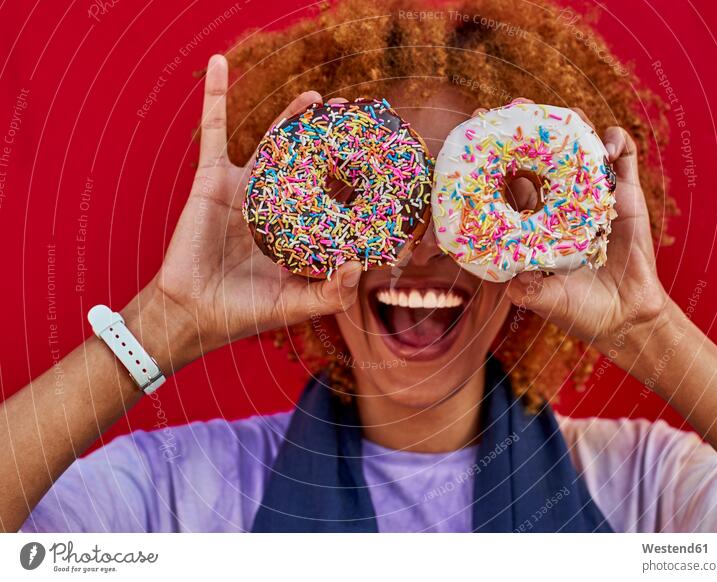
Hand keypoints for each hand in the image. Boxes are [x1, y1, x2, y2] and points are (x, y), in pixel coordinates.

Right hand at [127, 55, 361, 371]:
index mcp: (299, 229)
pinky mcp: (213, 179)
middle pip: (310, 163)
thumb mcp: (296, 305)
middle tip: (356, 118)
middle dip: (332, 142)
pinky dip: (216, 97)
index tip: (384, 163)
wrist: (191, 313)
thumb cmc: (244, 313)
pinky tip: (220, 64)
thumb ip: (332, 293)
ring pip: (274, 143)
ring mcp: (246, 188)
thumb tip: (360, 267)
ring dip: (293, 117)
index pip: (335, 197)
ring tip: (318, 99)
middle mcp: (277, 204)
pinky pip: (213, 131)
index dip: (358, 180)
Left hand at [502, 100, 672, 354]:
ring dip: (572, 127)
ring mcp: (592, 198)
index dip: (493, 160)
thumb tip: (512, 285)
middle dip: (528, 128)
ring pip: (580, 151)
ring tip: (564, 114)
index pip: (508, 183)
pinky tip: (608, 142)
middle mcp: (557, 206)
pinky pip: (623, 161)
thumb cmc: (578, 310)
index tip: (478, 134)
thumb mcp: (545, 301)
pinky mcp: (625, 197)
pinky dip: (617, 143)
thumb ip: (528, 292)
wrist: (625, 319)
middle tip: (517, 105)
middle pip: (540, 157)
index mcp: (532, 223)